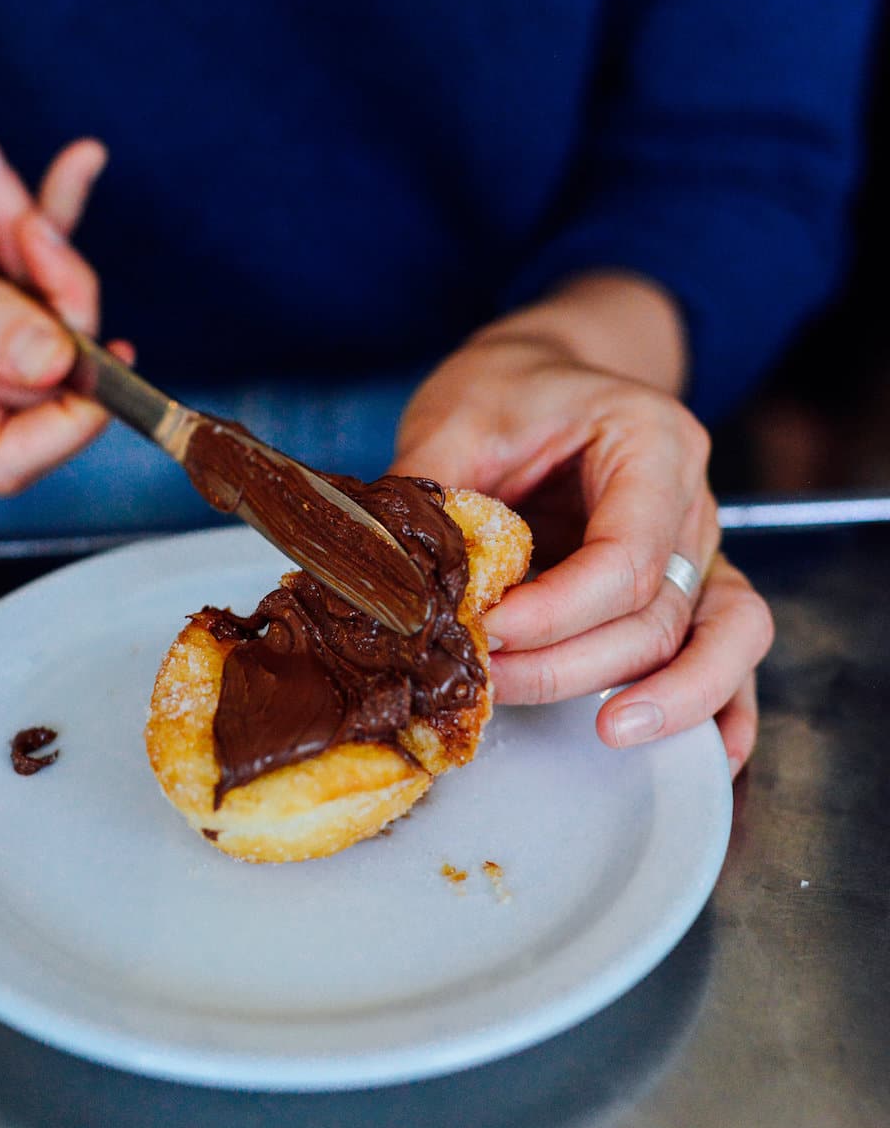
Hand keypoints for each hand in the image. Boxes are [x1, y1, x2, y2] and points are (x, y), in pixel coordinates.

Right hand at [0, 128, 126, 491]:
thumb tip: (57, 364)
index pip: (4, 458)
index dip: (69, 423)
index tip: (110, 360)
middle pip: (38, 374)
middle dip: (54, 290)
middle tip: (33, 225)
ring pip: (34, 315)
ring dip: (32, 237)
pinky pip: (17, 276)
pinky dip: (35, 220)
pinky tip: (73, 165)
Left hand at [391, 306, 772, 776]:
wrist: (544, 372)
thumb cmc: (508, 387)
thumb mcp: (458, 417)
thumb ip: (434, 496)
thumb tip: (395, 584)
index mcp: (652, 442)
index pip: (625, 555)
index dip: (557, 611)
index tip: (488, 631)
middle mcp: (693, 498)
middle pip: (661, 609)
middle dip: (576, 662)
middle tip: (493, 682)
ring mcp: (700, 544)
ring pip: (719, 634)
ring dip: (671, 696)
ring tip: (610, 732)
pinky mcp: (689, 581)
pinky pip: (732, 643)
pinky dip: (725, 700)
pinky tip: (710, 754)